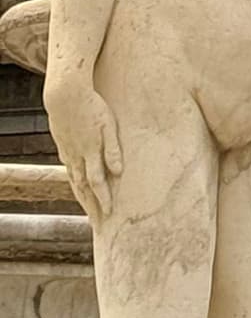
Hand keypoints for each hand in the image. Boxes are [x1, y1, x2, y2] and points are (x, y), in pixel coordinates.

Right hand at [47, 83, 120, 226]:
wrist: (65, 95)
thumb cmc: (92, 106)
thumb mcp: (108, 125)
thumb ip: (112, 149)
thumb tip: (119, 172)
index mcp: (90, 153)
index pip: (98, 183)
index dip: (104, 200)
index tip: (109, 216)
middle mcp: (77, 157)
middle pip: (84, 187)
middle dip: (92, 206)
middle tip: (97, 223)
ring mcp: (68, 152)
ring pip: (75, 180)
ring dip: (82, 195)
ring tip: (88, 208)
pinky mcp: (64, 145)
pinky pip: (69, 168)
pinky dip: (74, 180)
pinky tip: (76, 182)